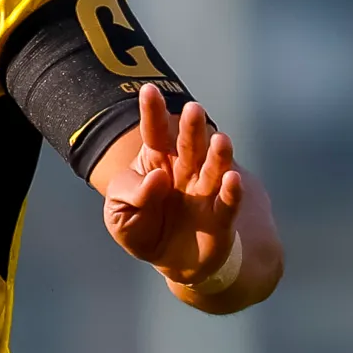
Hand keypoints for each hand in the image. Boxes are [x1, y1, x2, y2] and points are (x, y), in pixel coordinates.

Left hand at [99, 84, 248, 293]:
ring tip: (220, 140)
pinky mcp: (220, 218)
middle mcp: (185, 171)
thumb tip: (156, 178)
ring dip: (218, 155)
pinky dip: (231, 192)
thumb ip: (129, 195)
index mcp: (157, 162)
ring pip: (213, 169)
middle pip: (189, 145)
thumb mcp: (119, 215)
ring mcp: (204, 192)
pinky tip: (232, 179)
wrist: (170, 260)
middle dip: (191, 128)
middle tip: (192, 109)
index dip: (153, 113)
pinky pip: (227, 203)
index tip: (149, 91)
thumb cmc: (143, 229)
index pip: (154, 133)